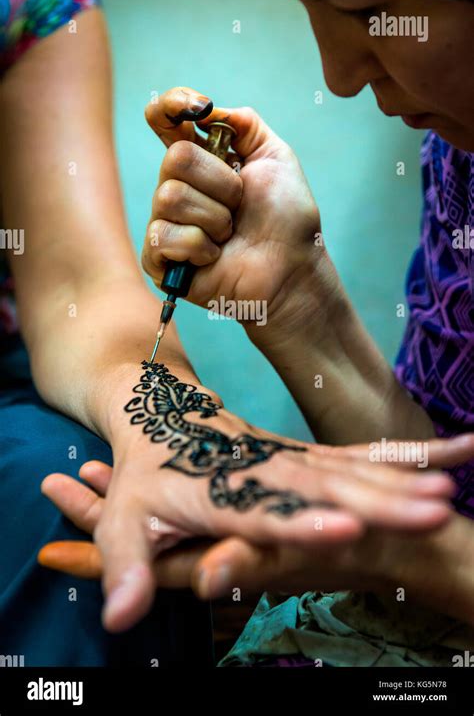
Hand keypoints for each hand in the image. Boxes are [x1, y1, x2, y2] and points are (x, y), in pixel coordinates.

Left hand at [39, 432, 473, 631]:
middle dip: (383, 498)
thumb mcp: (123, 518)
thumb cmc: (143, 470)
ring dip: (404, 474)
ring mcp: (292, 457)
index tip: (347, 530)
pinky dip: (408, 454)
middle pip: (330, 485)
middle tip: (436, 508)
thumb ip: (125, 567)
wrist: (159, 407)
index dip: (305, 523)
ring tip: (454, 479)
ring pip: (355, 465)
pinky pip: (364, 454)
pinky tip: (458, 450)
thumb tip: (119, 618)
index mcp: (225, 490)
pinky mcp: (308, 453)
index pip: (270, 511)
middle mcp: (267, 470)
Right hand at [142, 87, 336, 340]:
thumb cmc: (287, 221)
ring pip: (170, 197)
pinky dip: (200, 246)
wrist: (291, 269)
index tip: (199, 108)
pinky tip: (215, 256)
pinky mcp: (159, 258)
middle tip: (240, 205)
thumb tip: (209, 110)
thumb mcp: (276, 158)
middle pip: (175, 158)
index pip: (165, 119)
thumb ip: (245, 124)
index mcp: (202, 160)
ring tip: (230, 234)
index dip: (172, 106)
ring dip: (214, 217)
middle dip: (221, 182)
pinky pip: (164, 235)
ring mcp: (166, 221)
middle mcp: (178, 186)